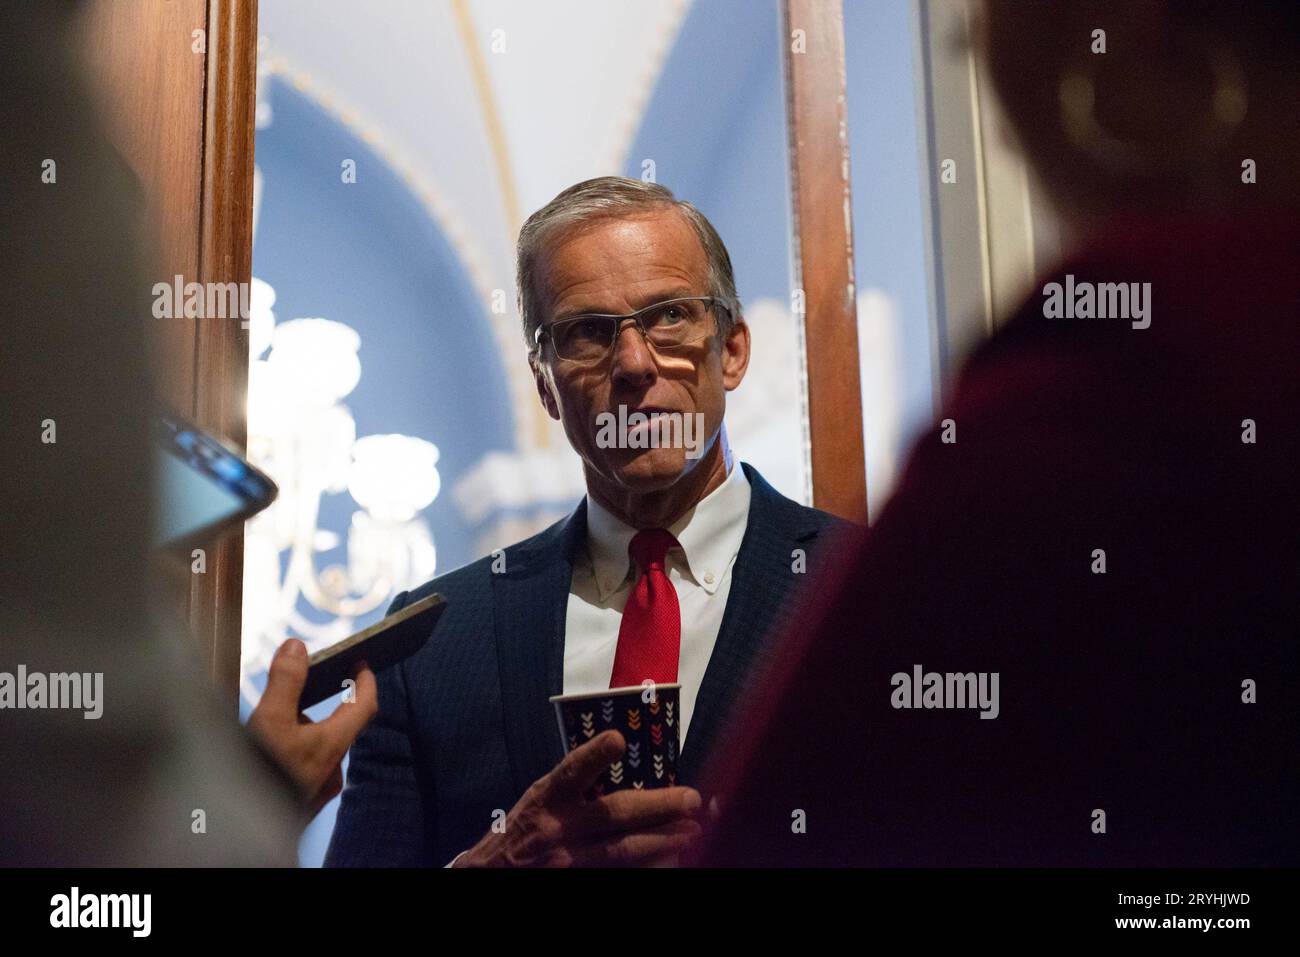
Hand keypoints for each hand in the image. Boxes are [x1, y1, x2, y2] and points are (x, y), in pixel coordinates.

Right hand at [248, 638, 377, 818]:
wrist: (241, 833)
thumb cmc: (261, 778)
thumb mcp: (271, 721)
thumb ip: (286, 682)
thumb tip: (297, 647)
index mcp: (333, 745)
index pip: (366, 705)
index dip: (367, 681)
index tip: (362, 663)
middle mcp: (332, 769)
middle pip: (341, 727)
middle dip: (327, 705)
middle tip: (310, 688)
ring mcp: (319, 789)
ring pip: (321, 750)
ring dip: (308, 733)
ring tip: (278, 723)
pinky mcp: (303, 804)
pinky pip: (308, 769)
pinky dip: (297, 754)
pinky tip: (272, 754)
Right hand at [454, 730, 703, 866]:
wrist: (492, 875)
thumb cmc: (521, 829)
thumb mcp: (539, 797)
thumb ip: (572, 785)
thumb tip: (622, 758)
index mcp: (547, 799)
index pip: (572, 772)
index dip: (594, 755)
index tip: (618, 739)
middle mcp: (558, 829)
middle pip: (613, 815)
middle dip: (657, 806)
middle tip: (691, 799)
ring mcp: (570, 860)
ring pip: (622, 851)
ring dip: (662, 840)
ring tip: (691, 831)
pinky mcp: (578, 879)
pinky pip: (618, 873)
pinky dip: (645, 865)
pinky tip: (669, 858)